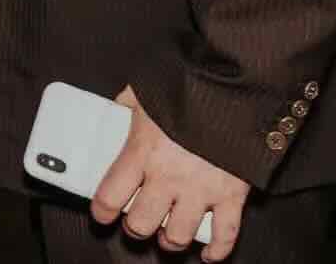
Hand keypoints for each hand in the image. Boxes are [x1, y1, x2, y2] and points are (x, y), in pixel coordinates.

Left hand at [93, 86, 247, 259]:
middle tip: (136, 222)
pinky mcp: (232, 195)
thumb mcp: (143, 92)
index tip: (102, 214)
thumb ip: (125, 106)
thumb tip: (114, 111)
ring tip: (166, 234)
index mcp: (141, 153)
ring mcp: (201, 190)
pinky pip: (225, 235)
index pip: (109, 196)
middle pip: (141, 223)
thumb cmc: (185, 87)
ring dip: (169, 239)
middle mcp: (168, 177)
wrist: (233, 88)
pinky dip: (217, 250)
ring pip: (178, 235)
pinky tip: (208, 253)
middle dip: (135, 227)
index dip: (102, 212)